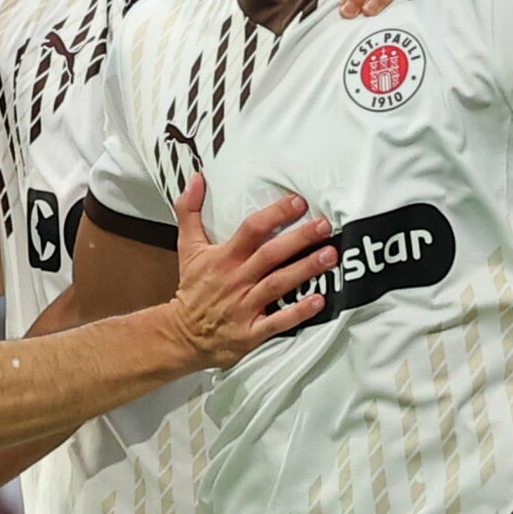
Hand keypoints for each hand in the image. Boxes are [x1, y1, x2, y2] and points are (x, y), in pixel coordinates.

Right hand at [168, 176, 336, 366]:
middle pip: (270, 255)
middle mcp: (236, 279)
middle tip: (324, 226)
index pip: (251, 230)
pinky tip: (319, 300)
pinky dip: (298, 312)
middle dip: (299, 239)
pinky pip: (278, 321)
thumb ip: (189, 211)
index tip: (298, 202)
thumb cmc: (193, 290)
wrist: (183, 334)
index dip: (275, 215)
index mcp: (223, 257)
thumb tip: (195, 180)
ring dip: (305, 270)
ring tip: (329, 255)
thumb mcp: (187, 248)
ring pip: (278, 284)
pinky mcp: (251, 332)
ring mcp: (244, 306)